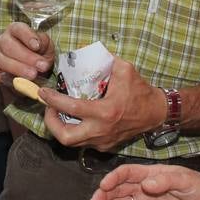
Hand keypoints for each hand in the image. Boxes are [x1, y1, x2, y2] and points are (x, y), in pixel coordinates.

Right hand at [0, 22, 55, 85]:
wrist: (34, 65)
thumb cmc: (40, 52)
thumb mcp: (46, 44)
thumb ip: (43, 43)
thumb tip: (38, 46)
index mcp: (16, 29)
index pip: (19, 29)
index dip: (28, 37)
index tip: (37, 46)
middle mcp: (4, 40)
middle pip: (9, 46)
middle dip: (27, 57)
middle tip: (41, 67)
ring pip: (2, 60)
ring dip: (18, 68)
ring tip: (33, 75)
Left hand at [39, 59, 163, 152]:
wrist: (157, 113)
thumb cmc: (140, 90)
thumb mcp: (124, 69)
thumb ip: (104, 60)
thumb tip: (85, 52)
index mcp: (105, 111)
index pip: (71, 108)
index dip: (52, 100)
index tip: (43, 93)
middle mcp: (101, 130)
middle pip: (65, 138)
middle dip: (50, 123)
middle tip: (48, 108)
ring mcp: (103, 141)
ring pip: (72, 142)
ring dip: (60, 128)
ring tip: (57, 111)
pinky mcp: (105, 146)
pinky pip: (83, 142)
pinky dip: (73, 131)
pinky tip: (73, 118)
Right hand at [88, 163, 199, 199]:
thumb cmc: (198, 185)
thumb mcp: (185, 180)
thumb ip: (166, 181)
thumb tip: (146, 184)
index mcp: (148, 173)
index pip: (125, 173)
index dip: (112, 179)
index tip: (103, 187)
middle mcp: (141, 185)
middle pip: (117, 189)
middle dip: (103, 196)